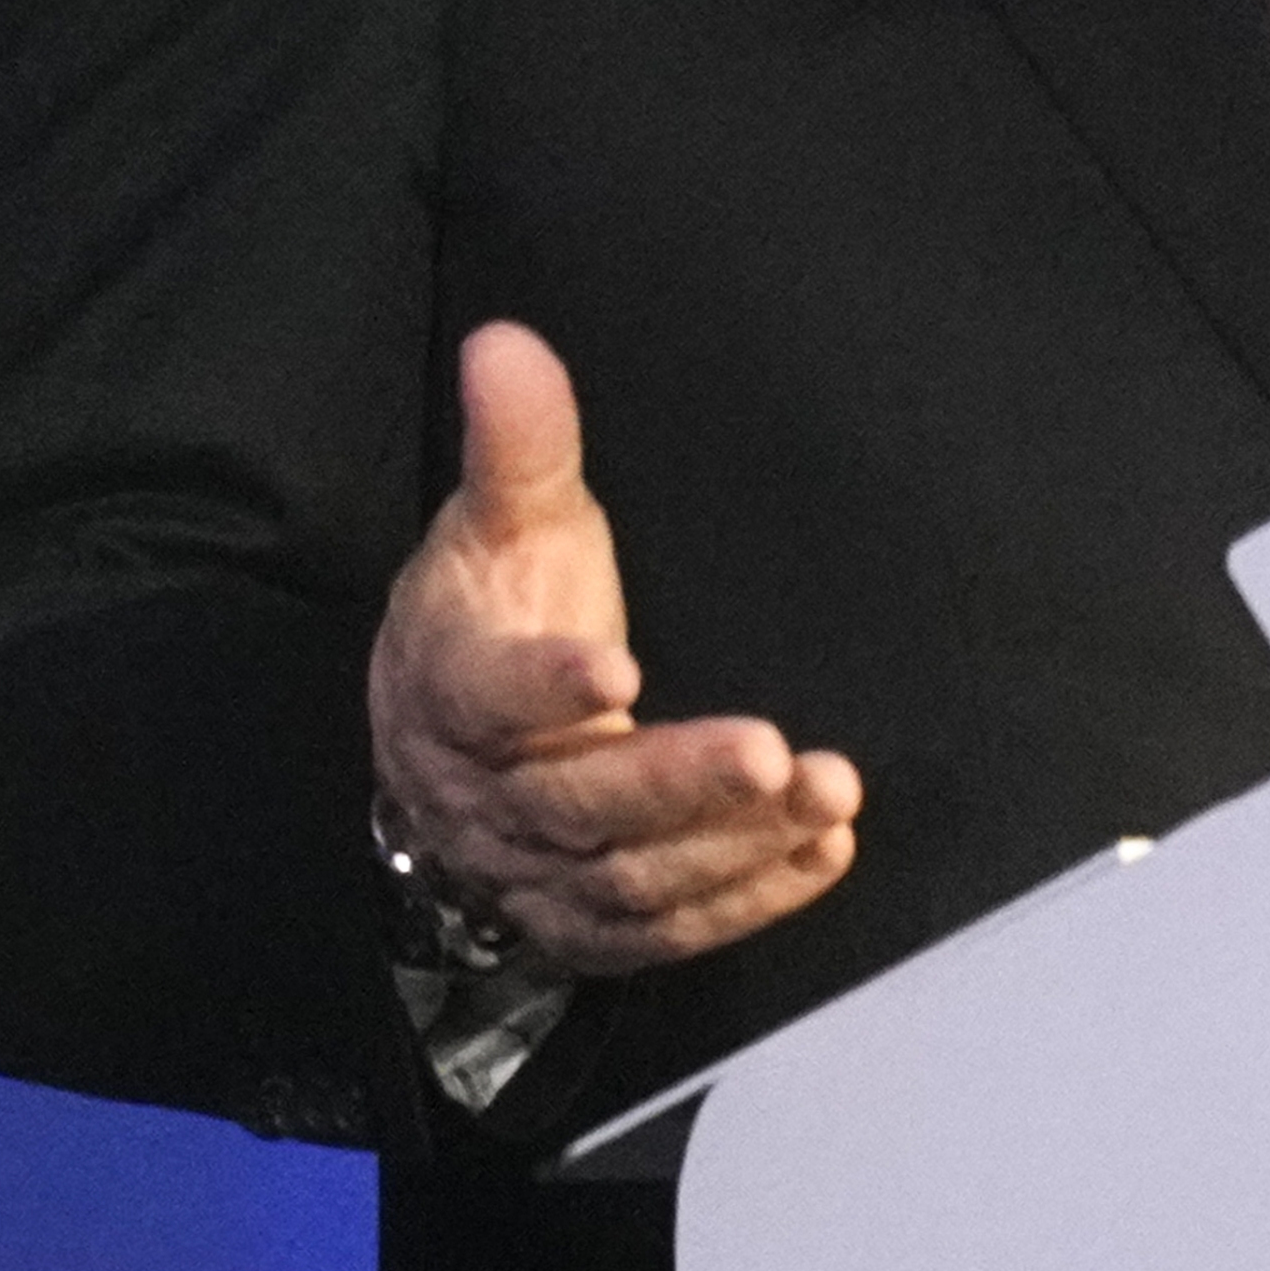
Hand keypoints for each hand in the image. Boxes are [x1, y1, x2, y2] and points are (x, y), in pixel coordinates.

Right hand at [365, 322, 861, 975]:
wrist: (441, 752)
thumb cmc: (491, 614)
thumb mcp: (500, 522)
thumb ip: (518, 442)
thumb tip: (505, 340)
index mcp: (453, 690)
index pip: (489, 696)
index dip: (547, 690)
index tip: (616, 666)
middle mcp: (488, 797)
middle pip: (578, 804)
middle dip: (678, 783)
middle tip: (775, 751)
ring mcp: (538, 874)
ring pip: (632, 879)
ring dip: (734, 844)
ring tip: (828, 792)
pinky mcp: (590, 923)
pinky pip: (666, 930)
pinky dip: (747, 900)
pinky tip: (823, 851)